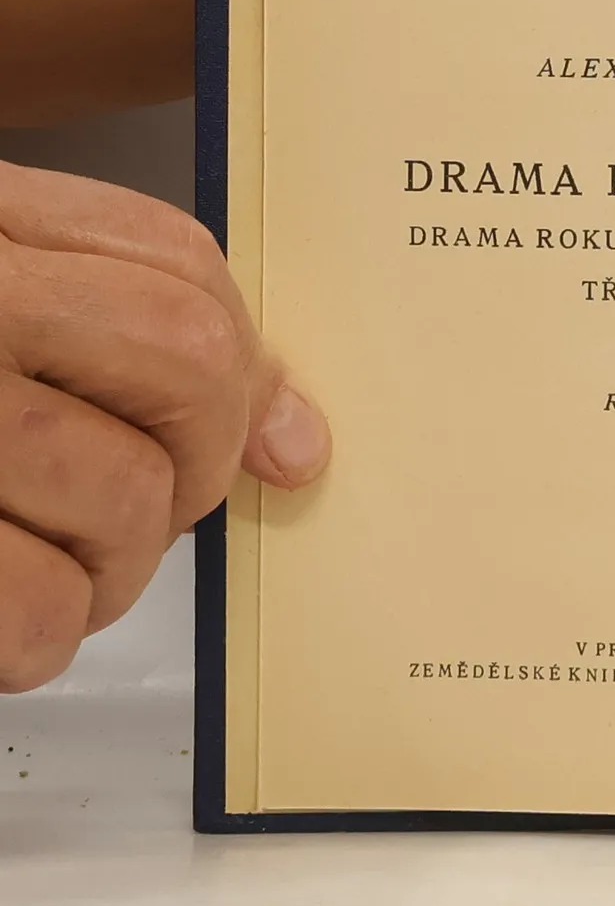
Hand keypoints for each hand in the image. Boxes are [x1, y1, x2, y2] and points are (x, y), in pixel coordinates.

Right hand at [0, 164, 329, 691]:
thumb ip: (123, 345)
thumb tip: (295, 445)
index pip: (179, 266)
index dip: (241, 366)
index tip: (249, 439)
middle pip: (184, 364)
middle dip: (189, 467)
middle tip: (135, 513)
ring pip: (119, 496)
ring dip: (112, 570)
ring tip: (48, 569)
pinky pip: (31, 606)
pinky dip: (38, 639)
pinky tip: (2, 624)